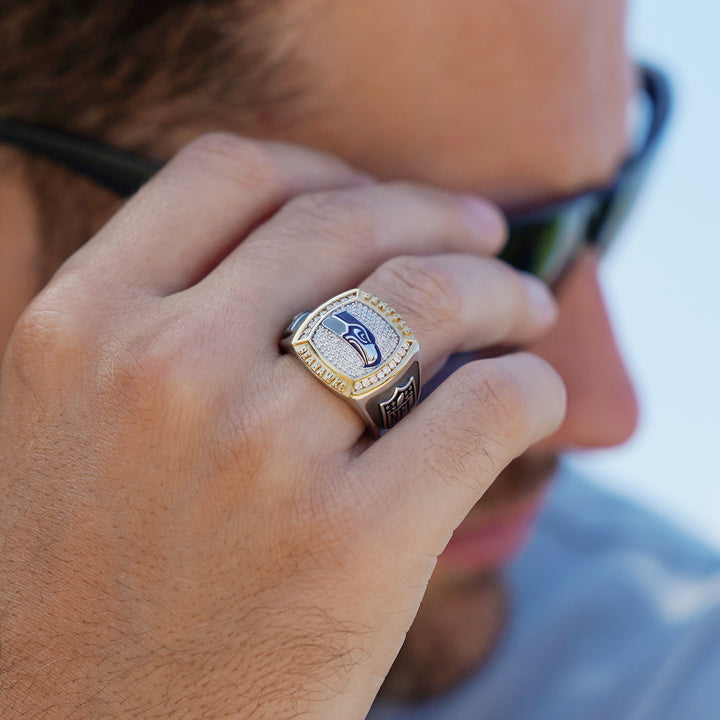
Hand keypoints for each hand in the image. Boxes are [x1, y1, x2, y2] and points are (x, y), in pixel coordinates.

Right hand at [0, 134, 564, 718]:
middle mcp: (164, 371)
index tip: (378, 197)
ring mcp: (260, 453)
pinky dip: (529, 387)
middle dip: (438, 217)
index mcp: (80, 329)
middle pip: (346, 223)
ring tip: (523, 307)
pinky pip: (484, 408)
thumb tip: (290, 257)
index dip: (324, 170)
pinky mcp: (354, 543)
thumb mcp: (76, 427)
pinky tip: (531, 396)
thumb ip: (149, 326)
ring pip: (428, 299)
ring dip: (499, 289)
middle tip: (485, 236)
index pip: (227, 174)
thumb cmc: (90, 591)